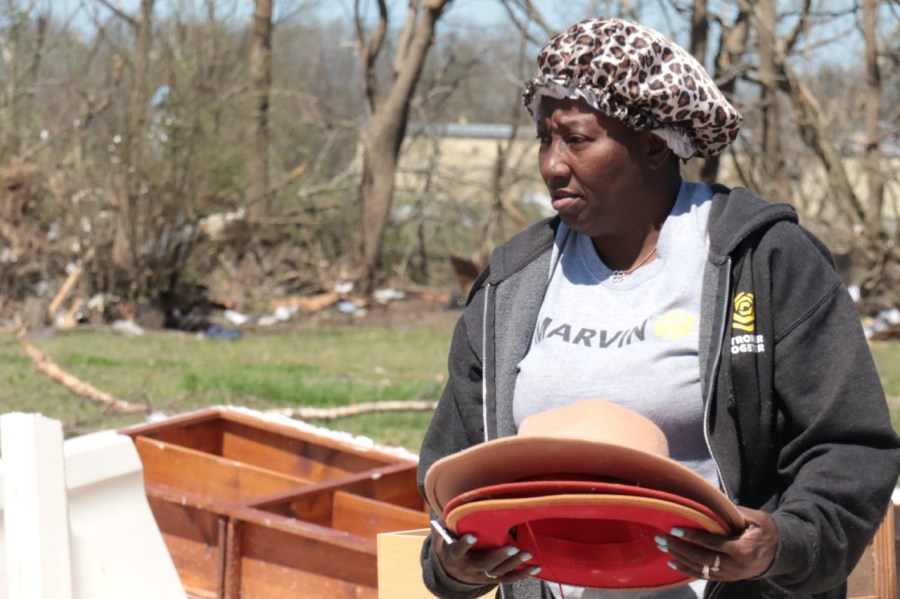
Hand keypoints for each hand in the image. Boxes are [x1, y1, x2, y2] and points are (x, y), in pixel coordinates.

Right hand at [433, 530, 540, 584]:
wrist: (451, 571)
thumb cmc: (450, 545)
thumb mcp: (443, 536)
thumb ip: (447, 524)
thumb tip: (457, 505)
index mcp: (454, 556)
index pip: (457, 551)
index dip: (464, 545)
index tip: (472, 536)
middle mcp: (468, 568)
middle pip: (484, 564)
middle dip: (499, 556)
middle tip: (512, 547)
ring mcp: (481, 575)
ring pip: (498, 572)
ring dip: (513, 563)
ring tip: (527, 553)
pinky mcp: (492, 579)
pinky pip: (508, 579)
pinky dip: (522, 574)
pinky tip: (535, 567)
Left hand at [655, 506, 777, 581]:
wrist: (780, 553)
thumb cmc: (766, 531)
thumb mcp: (757, 519)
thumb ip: (736, 513)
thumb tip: (714, 503)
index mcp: (742, 549)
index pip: (712, 544)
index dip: (693, 536)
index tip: (675, 529)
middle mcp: (735, 565)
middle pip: (702, 559)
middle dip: (679, 548)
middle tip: (661, 538)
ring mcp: (731, 574)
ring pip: (701, 569)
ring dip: (680, 559)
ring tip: (663, 548)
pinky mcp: (727, 578)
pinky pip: (704, 576)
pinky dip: (688, 570)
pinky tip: (673, 563)